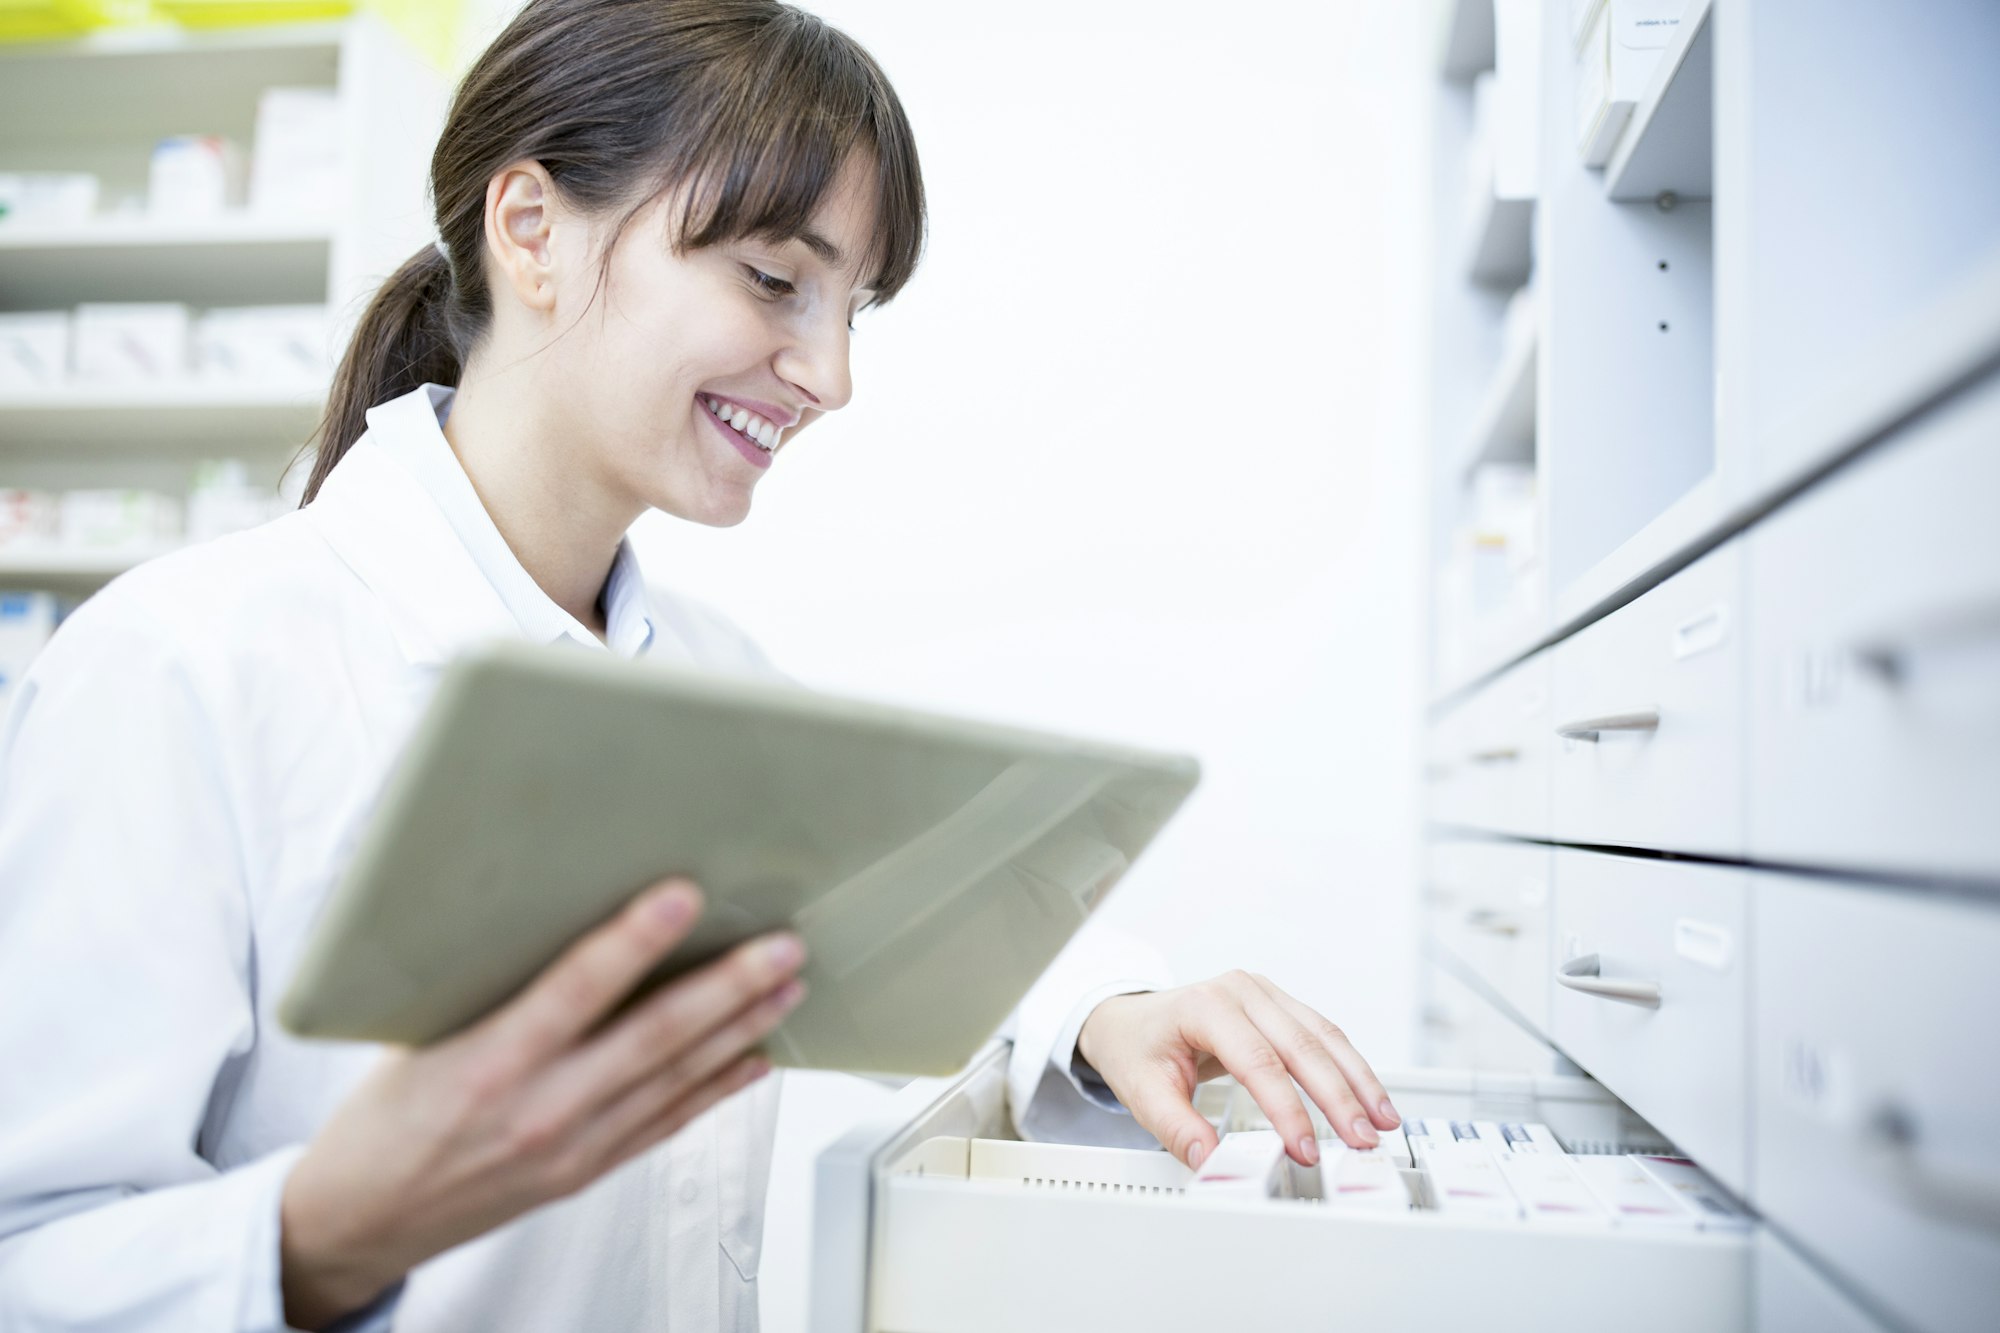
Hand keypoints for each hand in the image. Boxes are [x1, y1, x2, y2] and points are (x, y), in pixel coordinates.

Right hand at [279, 878, 804, 1328]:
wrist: (360, 1220)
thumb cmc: (382, 1121)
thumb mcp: (418, 1036)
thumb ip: (491, 986)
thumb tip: (553, 911)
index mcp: (488, 1063)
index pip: (576, 988)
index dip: (634, 940)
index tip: (682, 897)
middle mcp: (540, 1109)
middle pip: (655, 1036)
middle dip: (728, 987)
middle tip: (781, 946)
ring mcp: (571, 1147)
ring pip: (676, 1078)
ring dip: (740, 1029)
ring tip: (787, 987)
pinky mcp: (586, 1171)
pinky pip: (668, 1122)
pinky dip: (716, 1088)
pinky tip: (753, 1058)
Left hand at [1074, 971, 1396, 1170]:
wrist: (1130, 1019)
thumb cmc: (1138, 1049)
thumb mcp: (1142, 1092)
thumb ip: (1177, 1129)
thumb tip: (1212, 1162)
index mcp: (1206, 1006)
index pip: (1258, 1061)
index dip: (1288, 1108)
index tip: (1305, 1147)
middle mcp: (1241, 991)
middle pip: (1302, 1044)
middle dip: (1339, 1097)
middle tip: (1362, 1140)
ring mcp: (1264, 993)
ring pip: (1324, 1034)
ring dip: (1358, 1080)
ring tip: (1382, 1121)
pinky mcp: (1279, 1005)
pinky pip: (1323, 1033)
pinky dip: (1349, 1066)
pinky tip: (1368, 1096)